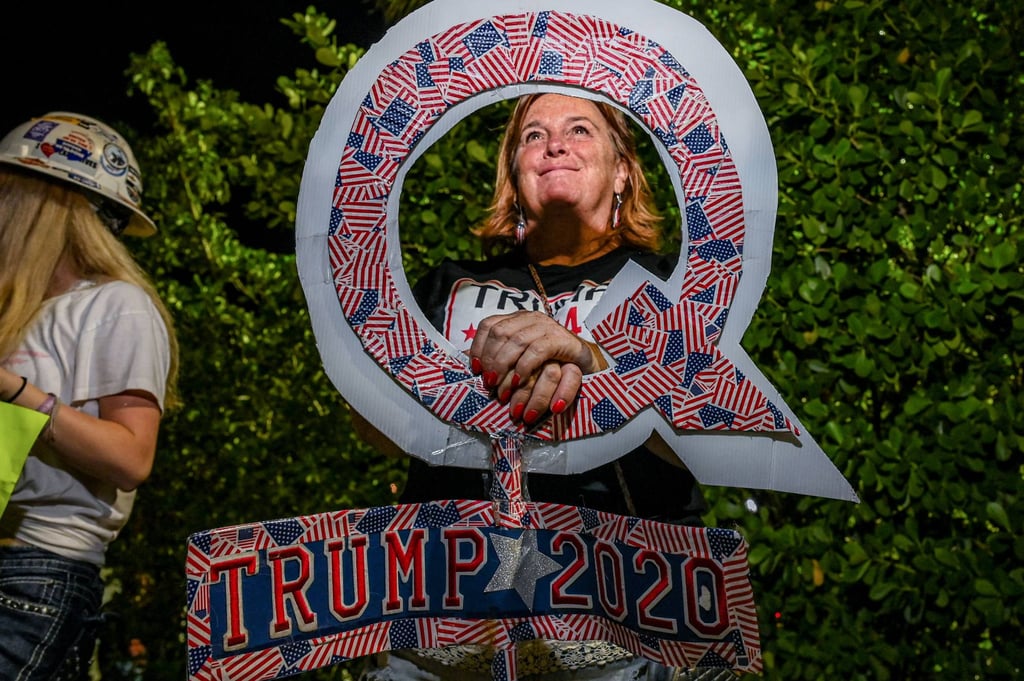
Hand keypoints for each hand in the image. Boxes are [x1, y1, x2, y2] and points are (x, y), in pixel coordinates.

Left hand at [468, 311, 606, 424]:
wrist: (586, 363)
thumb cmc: (550, 362)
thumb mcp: (522, 358)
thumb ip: (502, 357)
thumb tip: (475, 368)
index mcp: (518, 319)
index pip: (489, 325)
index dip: (478, 346)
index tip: (476, 369)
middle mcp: (531, 318)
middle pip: (500, 333)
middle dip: (490, 359)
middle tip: (488, 383)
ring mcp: (547, 326)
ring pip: (517, 341)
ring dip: (504, 366)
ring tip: (499, 387)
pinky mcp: (562, 339)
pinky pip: (537, 350)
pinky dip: (524, 367)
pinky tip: (518, 382)